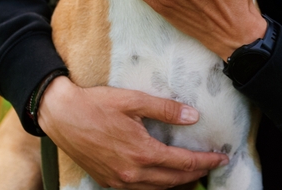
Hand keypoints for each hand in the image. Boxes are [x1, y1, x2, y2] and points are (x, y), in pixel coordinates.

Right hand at [37, 76, 228, 189]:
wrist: (60, 115)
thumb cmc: (95, 104)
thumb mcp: (133, 100)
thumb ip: (165, 109)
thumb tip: (193, 116)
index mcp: (141, 152)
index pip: (184, 163)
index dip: (205, 161)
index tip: (221, 158)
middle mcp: (132, 173)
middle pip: (174, 181)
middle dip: (196, 174)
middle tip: (212, 165)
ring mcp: (118, 180)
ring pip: (157, 189)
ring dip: (177, 182)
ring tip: (192, 173)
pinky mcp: (108, 181)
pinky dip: (156, 185)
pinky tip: (162, 176)